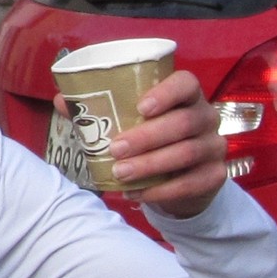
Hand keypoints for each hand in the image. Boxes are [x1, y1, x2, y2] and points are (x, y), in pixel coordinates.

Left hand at [60, 69, 227, 218]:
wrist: (177, 179)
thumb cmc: (147, 140)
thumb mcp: (125, 122)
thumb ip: (97, 110)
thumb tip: (62, 100)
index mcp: (185, 96)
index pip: (186, 83)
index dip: (166, 93)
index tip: (140, 107)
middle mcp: (206, 117)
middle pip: (184, 122)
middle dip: (147, 137)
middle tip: (116, 149)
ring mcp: (214, 147)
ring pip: (187, 152)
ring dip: (151, 165)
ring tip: (121, 173)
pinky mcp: (215, 176)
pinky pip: (192, 183)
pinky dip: (161, 191)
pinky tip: (136, 194)